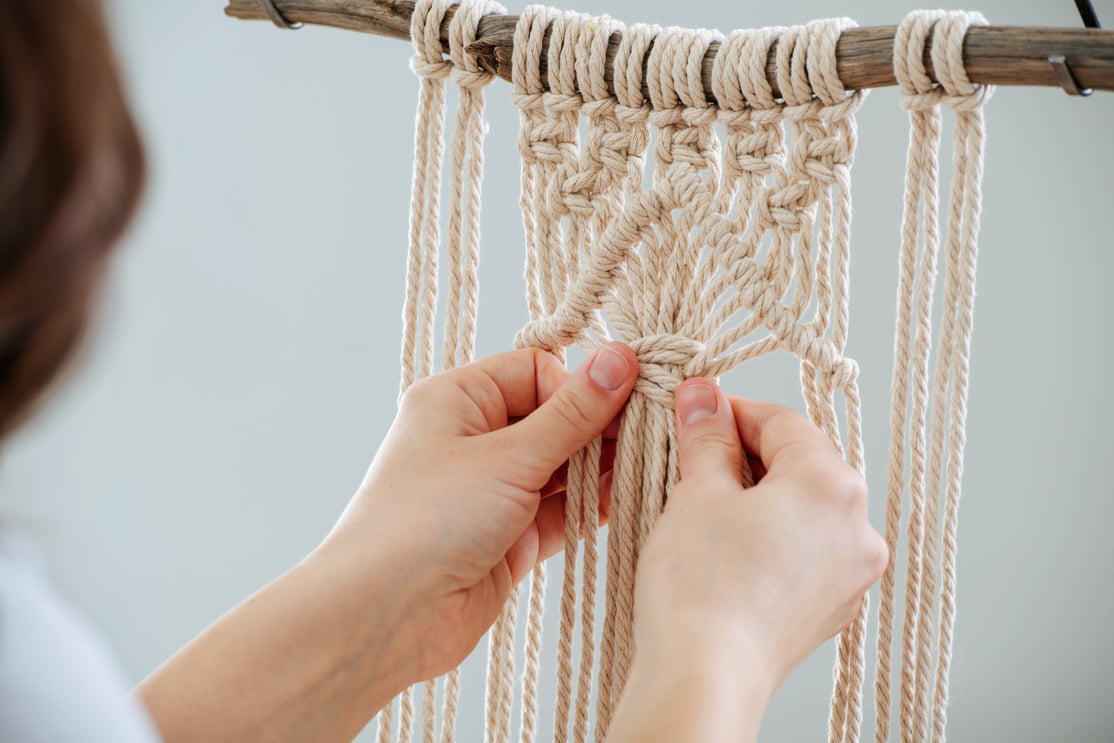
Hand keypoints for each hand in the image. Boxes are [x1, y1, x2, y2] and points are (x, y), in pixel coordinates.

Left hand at [324, 343, 638, 684]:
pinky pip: (559, 510)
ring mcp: (491, 491)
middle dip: (599, 426)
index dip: (579, 385)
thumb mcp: (509, 455)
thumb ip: (572, 414)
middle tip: (653, 428)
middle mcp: (472, 440)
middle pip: (553, 418)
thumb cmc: (428, 518)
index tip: (624, 399)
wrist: (387, 614)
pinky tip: (627, 496)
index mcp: (457, 400)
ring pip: (560, 466)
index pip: (535, 371)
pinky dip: (590, 505)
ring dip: (600, 467)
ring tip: (651, 460)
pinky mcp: (507, 538)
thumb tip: (619, 359)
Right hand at [615, 379, 886, 740]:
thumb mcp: (696, 493)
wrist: (705, 678)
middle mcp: (858, 527)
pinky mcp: (833, 608)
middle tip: (692, 456)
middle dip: (746, 454)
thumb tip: (704, 397)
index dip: (732, 411)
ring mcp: (851, 574)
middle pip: (801, 463)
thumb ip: (707, 437)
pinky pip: (806, 551)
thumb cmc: (701, 587)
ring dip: (759, 495)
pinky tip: (727, 547)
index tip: (694, 411)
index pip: (783, 421)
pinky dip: (772, 537)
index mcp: (832, 485)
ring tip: (704, 503)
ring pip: (804, 508)